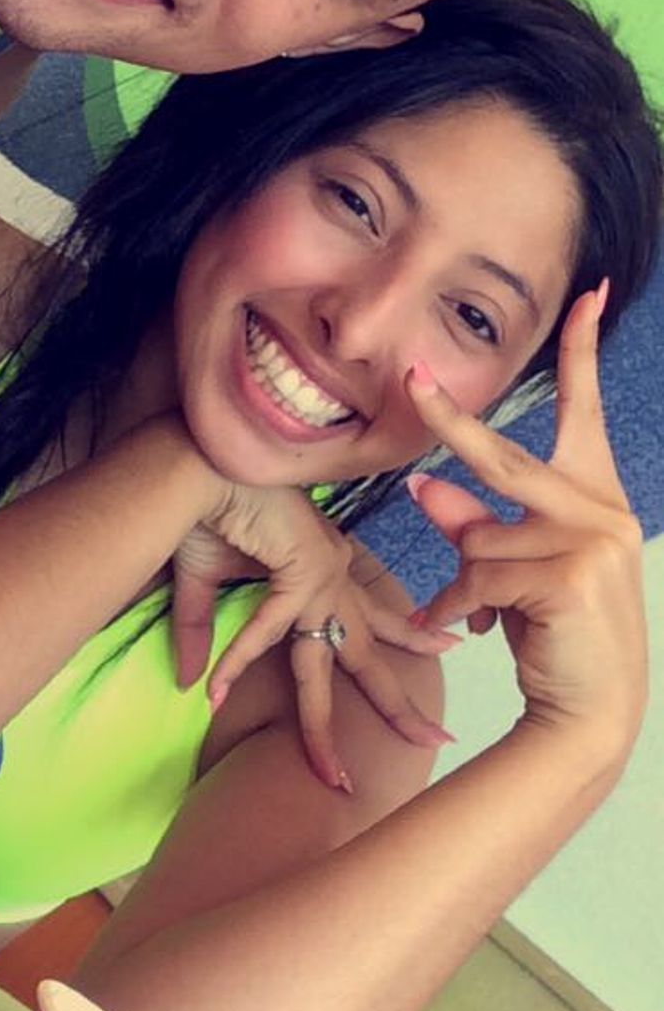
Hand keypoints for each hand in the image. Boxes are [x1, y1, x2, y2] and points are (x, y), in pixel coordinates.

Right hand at [172, 488, 455, 793]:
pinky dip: (237, 662)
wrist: (205, 465)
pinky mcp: (299, 572)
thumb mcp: (205, 579)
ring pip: (327, 669)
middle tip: (438, 737)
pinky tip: (214, 694)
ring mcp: (320, 580)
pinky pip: (268, 633)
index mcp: (325, 573)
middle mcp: (332, 579)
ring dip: (325, 729)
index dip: (406, 640)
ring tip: (340, 779)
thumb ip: (199, 631)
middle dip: (402, 705)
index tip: (442, 650)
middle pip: (369, 657)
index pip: (371, 621)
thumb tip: (186, 680)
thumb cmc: (211, 509)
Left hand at [407, 286, 646, 770]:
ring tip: (487, 613)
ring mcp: (590, 541)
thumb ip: (477, 522)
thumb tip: (423, 486)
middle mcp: (602, 510)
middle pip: (504, 458)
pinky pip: (478, 575)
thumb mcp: (515, 568)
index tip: (590, 295)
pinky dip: (460, 605)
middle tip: (409, 380)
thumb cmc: (554, 633)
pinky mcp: (568, 576)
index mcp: (596, 495)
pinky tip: (475, 630)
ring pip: (479, 536)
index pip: (585, 411)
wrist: (590, 716)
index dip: (583, 351)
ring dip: (464, 578)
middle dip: (449, 422)